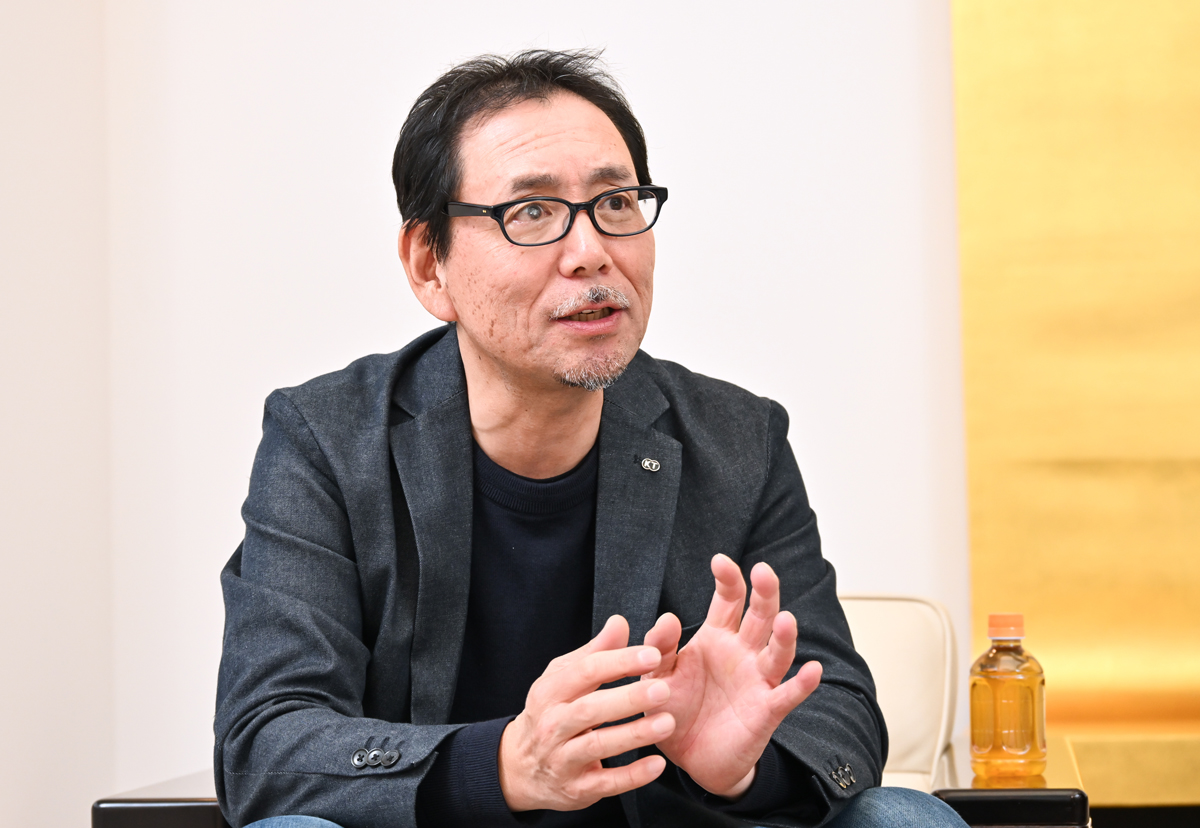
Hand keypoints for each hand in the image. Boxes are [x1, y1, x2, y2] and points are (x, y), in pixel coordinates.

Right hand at [498, 615, 678, 811]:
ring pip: (597, 746)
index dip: (620, 662)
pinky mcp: (576, 789)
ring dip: (634, 734)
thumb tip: (620, 623)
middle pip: (590, 709)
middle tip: (663, 690)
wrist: (520, 768)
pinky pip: (606, 783)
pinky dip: (632, 776)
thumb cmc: (551, 712)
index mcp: (551, 691)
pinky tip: (657, 764)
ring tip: (667, 722)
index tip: (652, 655)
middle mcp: (553, 724)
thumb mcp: (563, 678)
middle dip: (628, 698)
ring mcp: (562, 758)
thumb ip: (595, 652)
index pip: (585, 672)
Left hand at [642, 554, 822, 797]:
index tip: (720, 561)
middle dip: (764, 594)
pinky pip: (788, 695)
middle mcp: (742, 653)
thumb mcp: (657, 676)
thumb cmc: (674, 709)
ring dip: (783, 636)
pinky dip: (802, 684)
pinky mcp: (767, 711)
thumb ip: (660, 648)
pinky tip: (813, 670)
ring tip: (786, 619)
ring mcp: (757, 680)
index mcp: (716, 637)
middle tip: (764, 571)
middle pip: (760, 617)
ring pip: (777, 652)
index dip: (728, 580)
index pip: (728, 601)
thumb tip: (668, 617)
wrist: (688, 758)